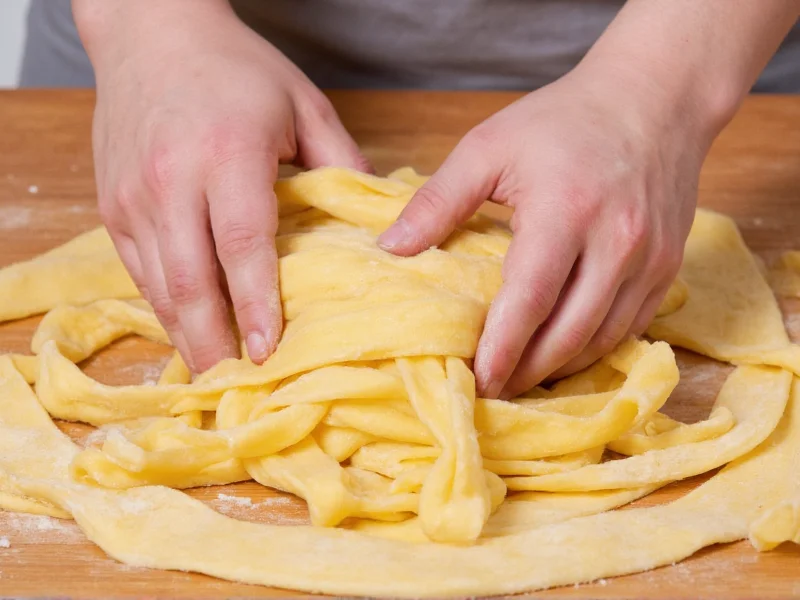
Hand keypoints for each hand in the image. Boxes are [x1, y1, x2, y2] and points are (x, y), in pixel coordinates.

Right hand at [80, 0, 369, 371]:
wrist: (152, 32)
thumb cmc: (236, 68)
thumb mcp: (303, 104)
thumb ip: (343, 161)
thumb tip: (381, 222)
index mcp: (227, 152)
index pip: (242, 244)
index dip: (257, 304)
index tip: (271, 351)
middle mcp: (172, 179)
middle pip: (190, 280)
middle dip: (214, 341)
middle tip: (238, 384)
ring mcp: (134, 195)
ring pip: (158, 285)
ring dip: (186, 334)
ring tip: (215, 372)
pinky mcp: (114, 205)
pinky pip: (138, 270)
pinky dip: (164, 307)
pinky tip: (188, 329)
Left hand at [378, 65, 713, 398]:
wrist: (654, 99)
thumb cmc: (563, 120)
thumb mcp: (489, 147)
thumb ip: (438, 200)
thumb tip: (390, 248)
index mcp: (566, 212)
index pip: (530, 300)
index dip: (501, 349)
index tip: (476, 382)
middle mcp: (617, 243)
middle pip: (569, 334)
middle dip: (527, 372)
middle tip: (492, 390)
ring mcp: (650, 259)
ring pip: (603, 339)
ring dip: (560, 367)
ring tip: (522, 377)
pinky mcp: (668, 266)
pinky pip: (631, 327)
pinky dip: (595, 348)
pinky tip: (564, 351)